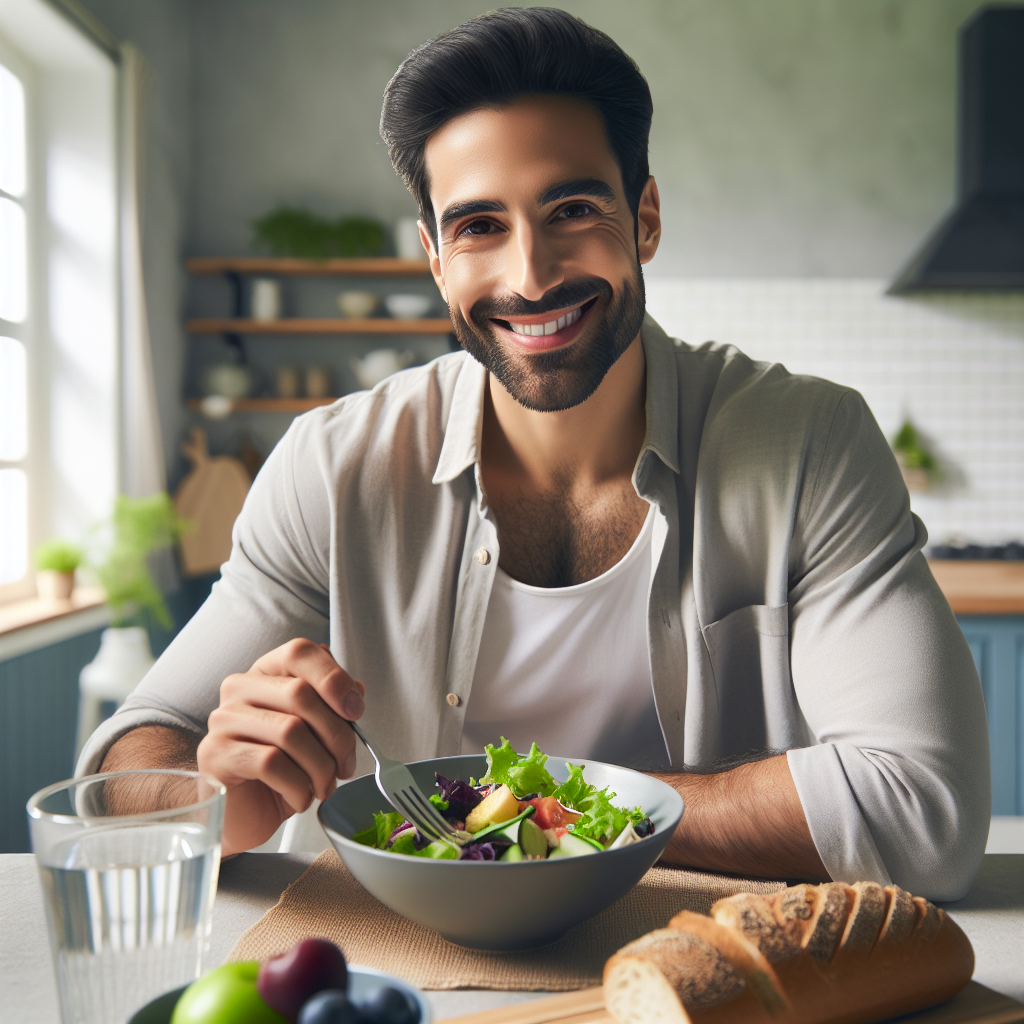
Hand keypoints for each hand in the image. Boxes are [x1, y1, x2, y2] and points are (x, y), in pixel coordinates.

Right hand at [197, 638, 364, 855]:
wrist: (239, 816)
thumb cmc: (279, 773)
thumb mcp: (314, 737)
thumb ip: (333, 707)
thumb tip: (356, 690)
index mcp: (266, 673)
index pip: (299, 652)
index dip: (333, 677)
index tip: (355, 710)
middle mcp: (239, 689)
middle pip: (300, 693)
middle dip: (336, 734)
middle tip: (345, 764)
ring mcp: (224, 720)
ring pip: (290, 731)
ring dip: (320, 766)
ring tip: (325, 786)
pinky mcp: (215, 755)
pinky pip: (271, 763)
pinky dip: (298, 785)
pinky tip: (301, 798)